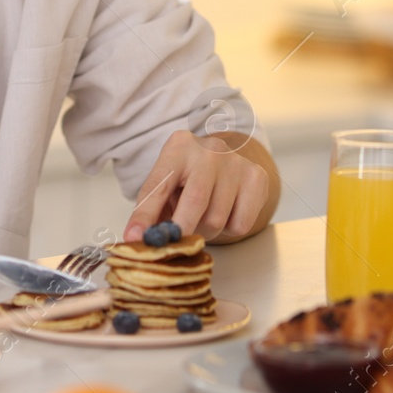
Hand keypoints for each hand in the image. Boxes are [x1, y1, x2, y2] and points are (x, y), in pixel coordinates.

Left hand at [123, 130, 275, 243]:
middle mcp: (210, 150)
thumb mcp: (167, 187)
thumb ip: (152, 210)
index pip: (158, 185)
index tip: (135, 237)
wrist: (226, 163)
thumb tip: (137, 239)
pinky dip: (229, 229)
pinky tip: (226, 212)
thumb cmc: (189, 179)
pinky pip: (241, 224)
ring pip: (217, 218)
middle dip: (181, 230)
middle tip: (174, 245)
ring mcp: (236, 162)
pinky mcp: (257, 178)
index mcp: (179, 147)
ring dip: (205, 231)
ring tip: (202, 218)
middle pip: (195, 201)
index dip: (145, 215)